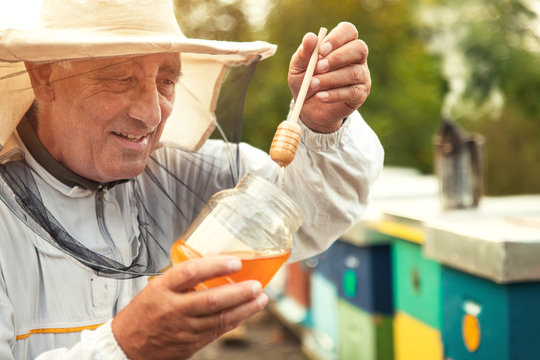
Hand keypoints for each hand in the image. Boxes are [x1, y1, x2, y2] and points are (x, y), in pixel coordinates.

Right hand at [111, 256, 267, 359]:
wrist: (127, 347)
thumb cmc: (143, 313)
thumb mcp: (156, 288)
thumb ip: (182, 279)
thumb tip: (215, 264)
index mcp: (162, 289)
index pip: (190, 272)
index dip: (215, 266)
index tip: (235, 262)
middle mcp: (173, 309)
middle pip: (211, 300)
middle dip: (238, 293)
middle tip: (256, 284)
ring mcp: (183, 329)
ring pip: (219, 319)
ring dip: (244, 309)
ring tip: (261, 298)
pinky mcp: (190, 343)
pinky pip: (217, 331)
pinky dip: (235, 321)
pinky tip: (247, 312)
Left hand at [288, 22, 370, 132]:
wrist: (308, 108)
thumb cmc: (305, 81)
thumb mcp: (298, 67)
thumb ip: (304, 53)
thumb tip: (310, 37)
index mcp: (342, 44)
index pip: (348, 31)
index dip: (337, 38)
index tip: (321, 50)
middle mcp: (356, 57)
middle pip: (359, 48)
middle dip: (337, 57)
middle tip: (318, 68)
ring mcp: (361, 75)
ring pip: (354, 72)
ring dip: (330, 78)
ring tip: (312, 85)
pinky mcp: (360, 94)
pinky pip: (352, 92)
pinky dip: (334, 94)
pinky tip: (320, 96)